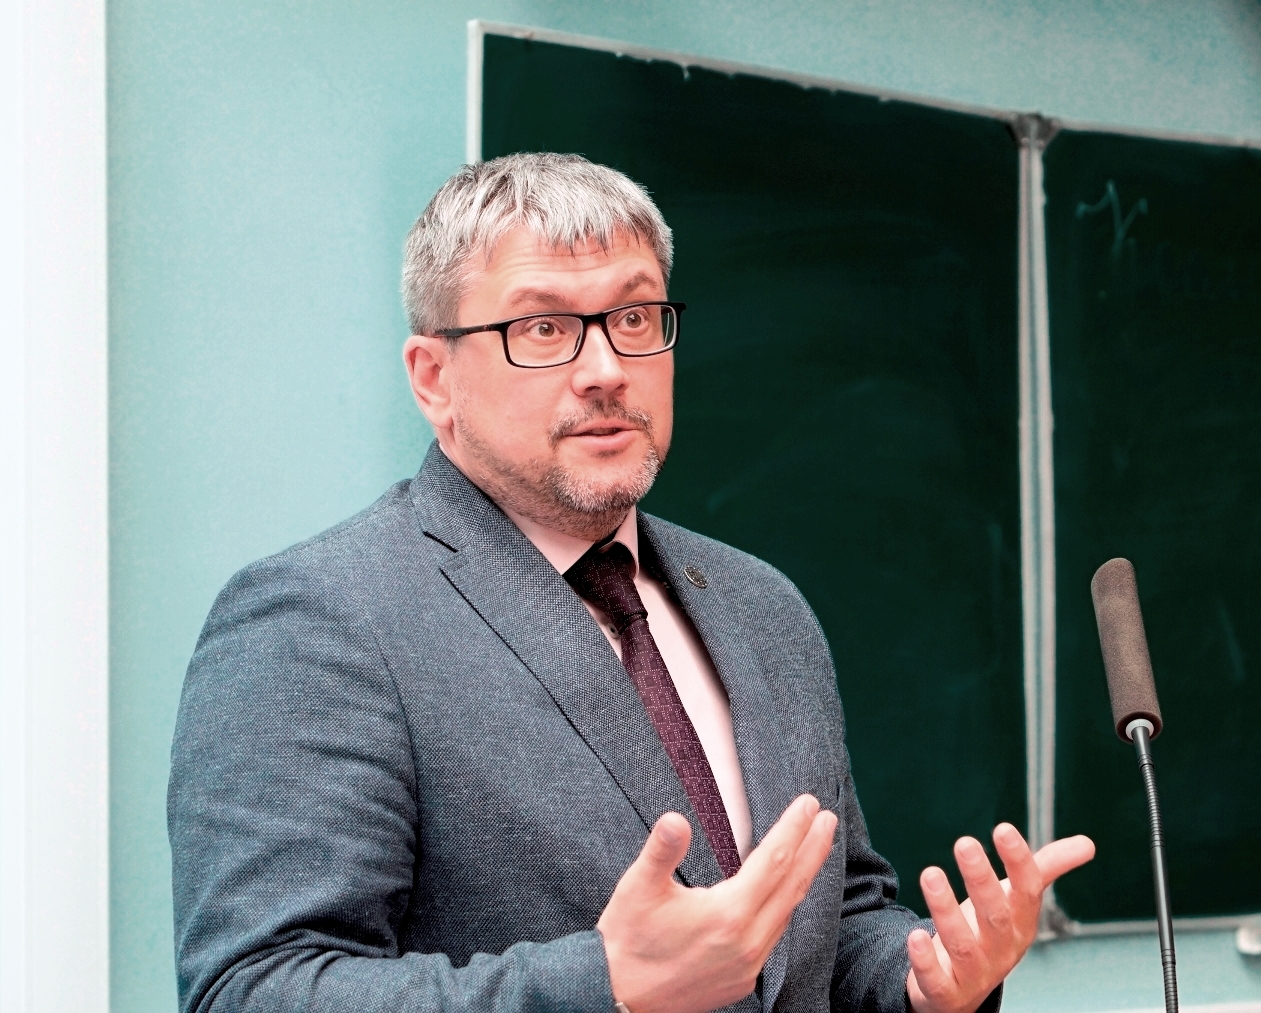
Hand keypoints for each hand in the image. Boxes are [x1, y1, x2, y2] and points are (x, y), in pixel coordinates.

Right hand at [597, 794, 836, 1012]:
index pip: (774, 860)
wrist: (617, 996)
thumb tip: (676, 820)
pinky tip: (783, 895)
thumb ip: (662, 850)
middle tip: (828, 820)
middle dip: (813, 849)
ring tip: (813, 851)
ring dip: (802, 877)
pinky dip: (785, 907)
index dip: (793, 828)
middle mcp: (746, 942)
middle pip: (792, 886)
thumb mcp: (638, 887)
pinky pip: (774, 936)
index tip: (809, 804)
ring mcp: (747, 965)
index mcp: (726, 914)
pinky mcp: (741, 980)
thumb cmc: (628, 939)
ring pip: (786, 913)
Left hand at [906, 824, 1095, 1012]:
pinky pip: (938, 981)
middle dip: (982, 881)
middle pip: (996, 916)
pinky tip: (915, 936)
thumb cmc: (988, 935)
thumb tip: (1086, 844)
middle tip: (965, 844)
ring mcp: (974, 973)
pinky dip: (926, 960)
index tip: (1003, 829)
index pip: (1027, 891)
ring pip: (963, 945)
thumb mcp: (1015, 901)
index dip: (1018, 861)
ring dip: (946, 910)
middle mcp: (1000, 948)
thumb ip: (1044, 869)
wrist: (960, 990)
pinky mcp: (944, 991)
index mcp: (1021, 923)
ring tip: (930, 874)